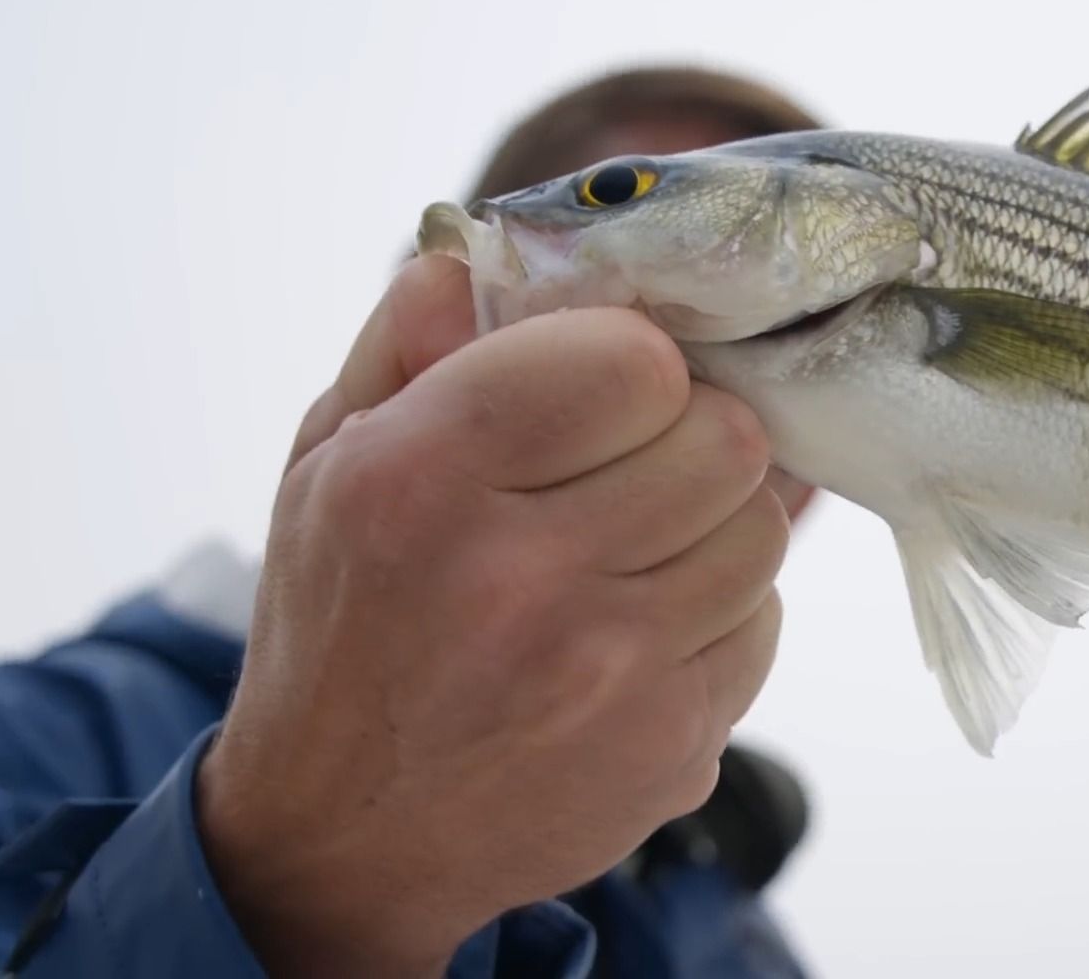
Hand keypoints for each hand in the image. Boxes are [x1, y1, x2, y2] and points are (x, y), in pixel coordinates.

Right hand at [195, 254, 789, 976]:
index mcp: (425, 484)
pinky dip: (718, 611)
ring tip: (636, 542)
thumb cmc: (342, 625)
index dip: (630, 359)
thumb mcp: (327, 469)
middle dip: (687, 431)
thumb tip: (477, 250)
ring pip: (760, 533)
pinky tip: (641, 626)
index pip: (631, 361)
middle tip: (636, 456)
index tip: (602, 382)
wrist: (348, 839)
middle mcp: (525, 582)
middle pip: (725, 441)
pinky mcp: (674, 748)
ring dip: (712, 520)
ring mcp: (612, 678)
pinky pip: (760, 626)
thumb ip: (403, 348)